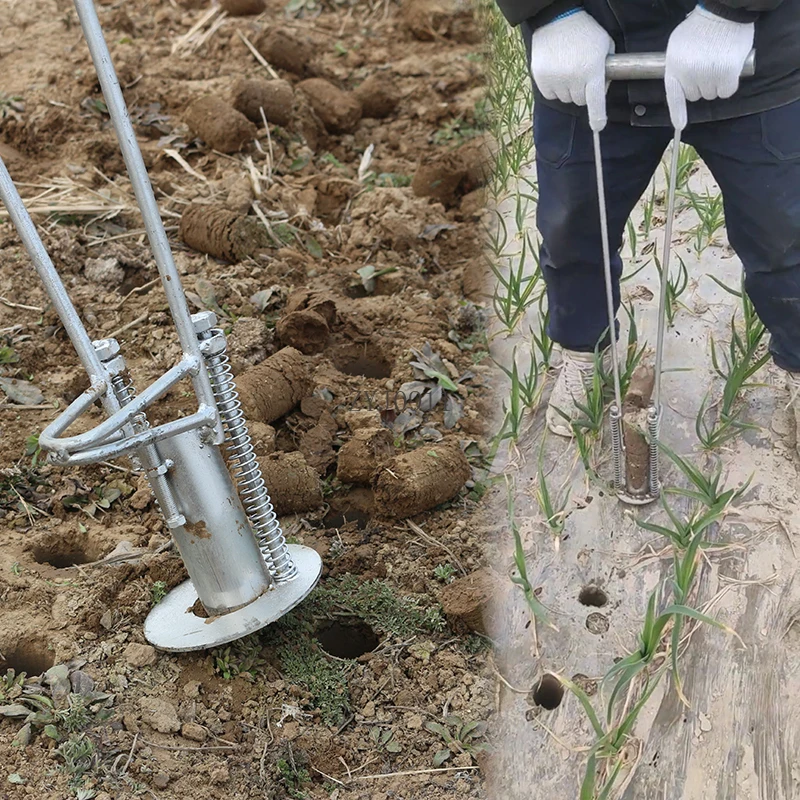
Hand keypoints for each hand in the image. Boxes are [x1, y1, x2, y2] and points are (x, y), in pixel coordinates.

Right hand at [530, 9, 614, 131]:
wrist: (557, 19)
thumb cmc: (584, 32)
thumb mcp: (604, 46)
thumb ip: (606, 69)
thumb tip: (601, 92)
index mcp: (591, 70)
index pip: (595, 101)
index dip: (597, 117)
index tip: (598, 127)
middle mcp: (573, 77)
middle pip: (580, 101)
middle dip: (582, 91)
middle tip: (581, 73)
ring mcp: (555, 79)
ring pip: (565, 99)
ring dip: (568, 89)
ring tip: (568, 69)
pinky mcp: (541, 78)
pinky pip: (550, 94)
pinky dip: (554, 87)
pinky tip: (557, 71)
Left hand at [665, 5, 754, 130]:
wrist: (723, 12)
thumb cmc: (700, 28)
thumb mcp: (678, 46)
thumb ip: (678, 66)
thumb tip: (682, 85)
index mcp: (674, 66)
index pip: (674, 95)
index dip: (677, 113)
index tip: (680, 125)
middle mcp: (689, 73)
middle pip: (696, 95)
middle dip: (701, 84)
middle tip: (708, 65)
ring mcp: (707, 75)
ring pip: (711, 94)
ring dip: (716, 83)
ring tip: (718, 62)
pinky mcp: (726, 73)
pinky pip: (727, 91)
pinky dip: (730, 83)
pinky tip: (730, 68)